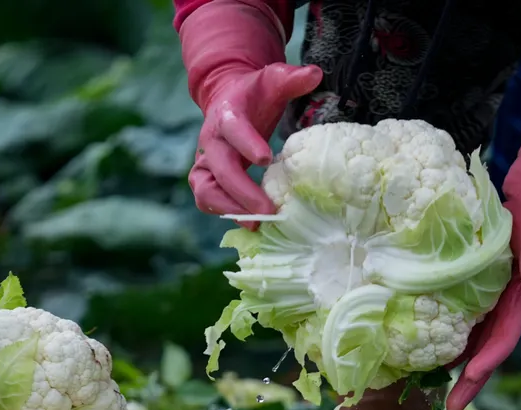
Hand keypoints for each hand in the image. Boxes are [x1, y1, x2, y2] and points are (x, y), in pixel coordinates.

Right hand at [189, 63, 321, 228]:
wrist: (229, 100)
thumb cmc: (255, 95)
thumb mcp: (272, 81)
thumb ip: (291, 78)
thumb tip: (315, 73)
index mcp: (226, 113)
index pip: (233, 129)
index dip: (247, 144)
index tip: (267, 159)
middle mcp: (210, 139)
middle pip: (219, 168)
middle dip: (241, 190)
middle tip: (268, 209)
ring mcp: (205, 161)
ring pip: (205, 188)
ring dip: (228, 208)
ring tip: (254, 224)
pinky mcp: (207, 177)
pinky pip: (207, 199)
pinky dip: (224, 213)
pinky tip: (248, 224)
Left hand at [445, 189, 520, 409]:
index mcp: (518, 301)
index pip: (503, 337)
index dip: (488, 359)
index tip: (469, 376)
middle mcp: (503, 309)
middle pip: (486, 353)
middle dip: (471, 383)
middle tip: (451, 409)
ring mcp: (490, 305)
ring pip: (472, 345)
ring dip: (456, 370)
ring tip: (431, 392)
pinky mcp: (476, 295)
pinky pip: (460, 324)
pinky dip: (445, 342)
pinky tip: (425, 355)